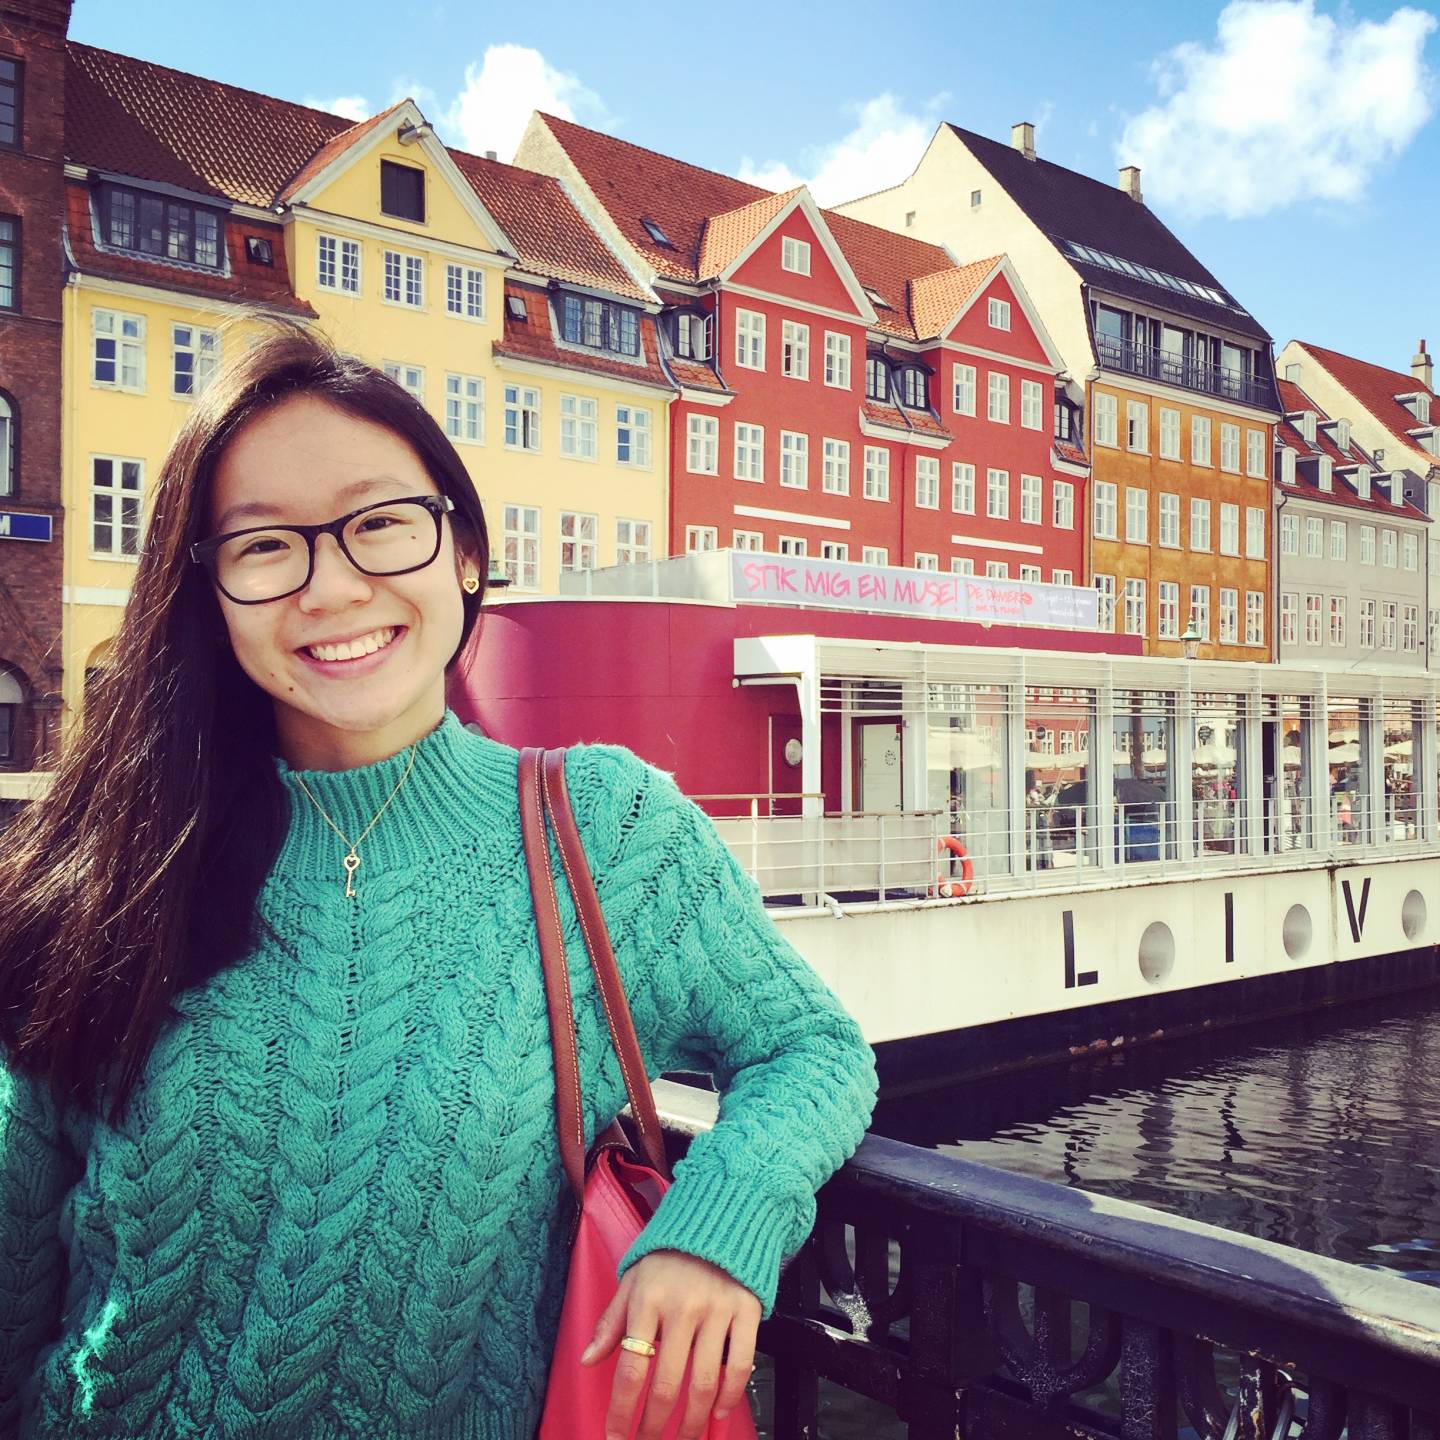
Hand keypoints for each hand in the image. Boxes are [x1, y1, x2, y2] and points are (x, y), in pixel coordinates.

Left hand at [580, 1249, 759, 1439]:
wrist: (721, 1215)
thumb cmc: (671, 1252)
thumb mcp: (633, 1278)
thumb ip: (612, 1322)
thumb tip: (588, 1360)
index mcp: (647, 1299)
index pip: (631, 1368)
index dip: (621, 1411)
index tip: (615, 1437)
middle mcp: (682, 1306)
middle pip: (667, 1385)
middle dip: (654, 1427)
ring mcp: (717, 1309)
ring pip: (704, 1383)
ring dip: (692, 1422)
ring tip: (684, 1438)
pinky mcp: (746, 1310)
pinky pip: (741, 1365)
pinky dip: (730, 1397)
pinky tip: (718, 1413)